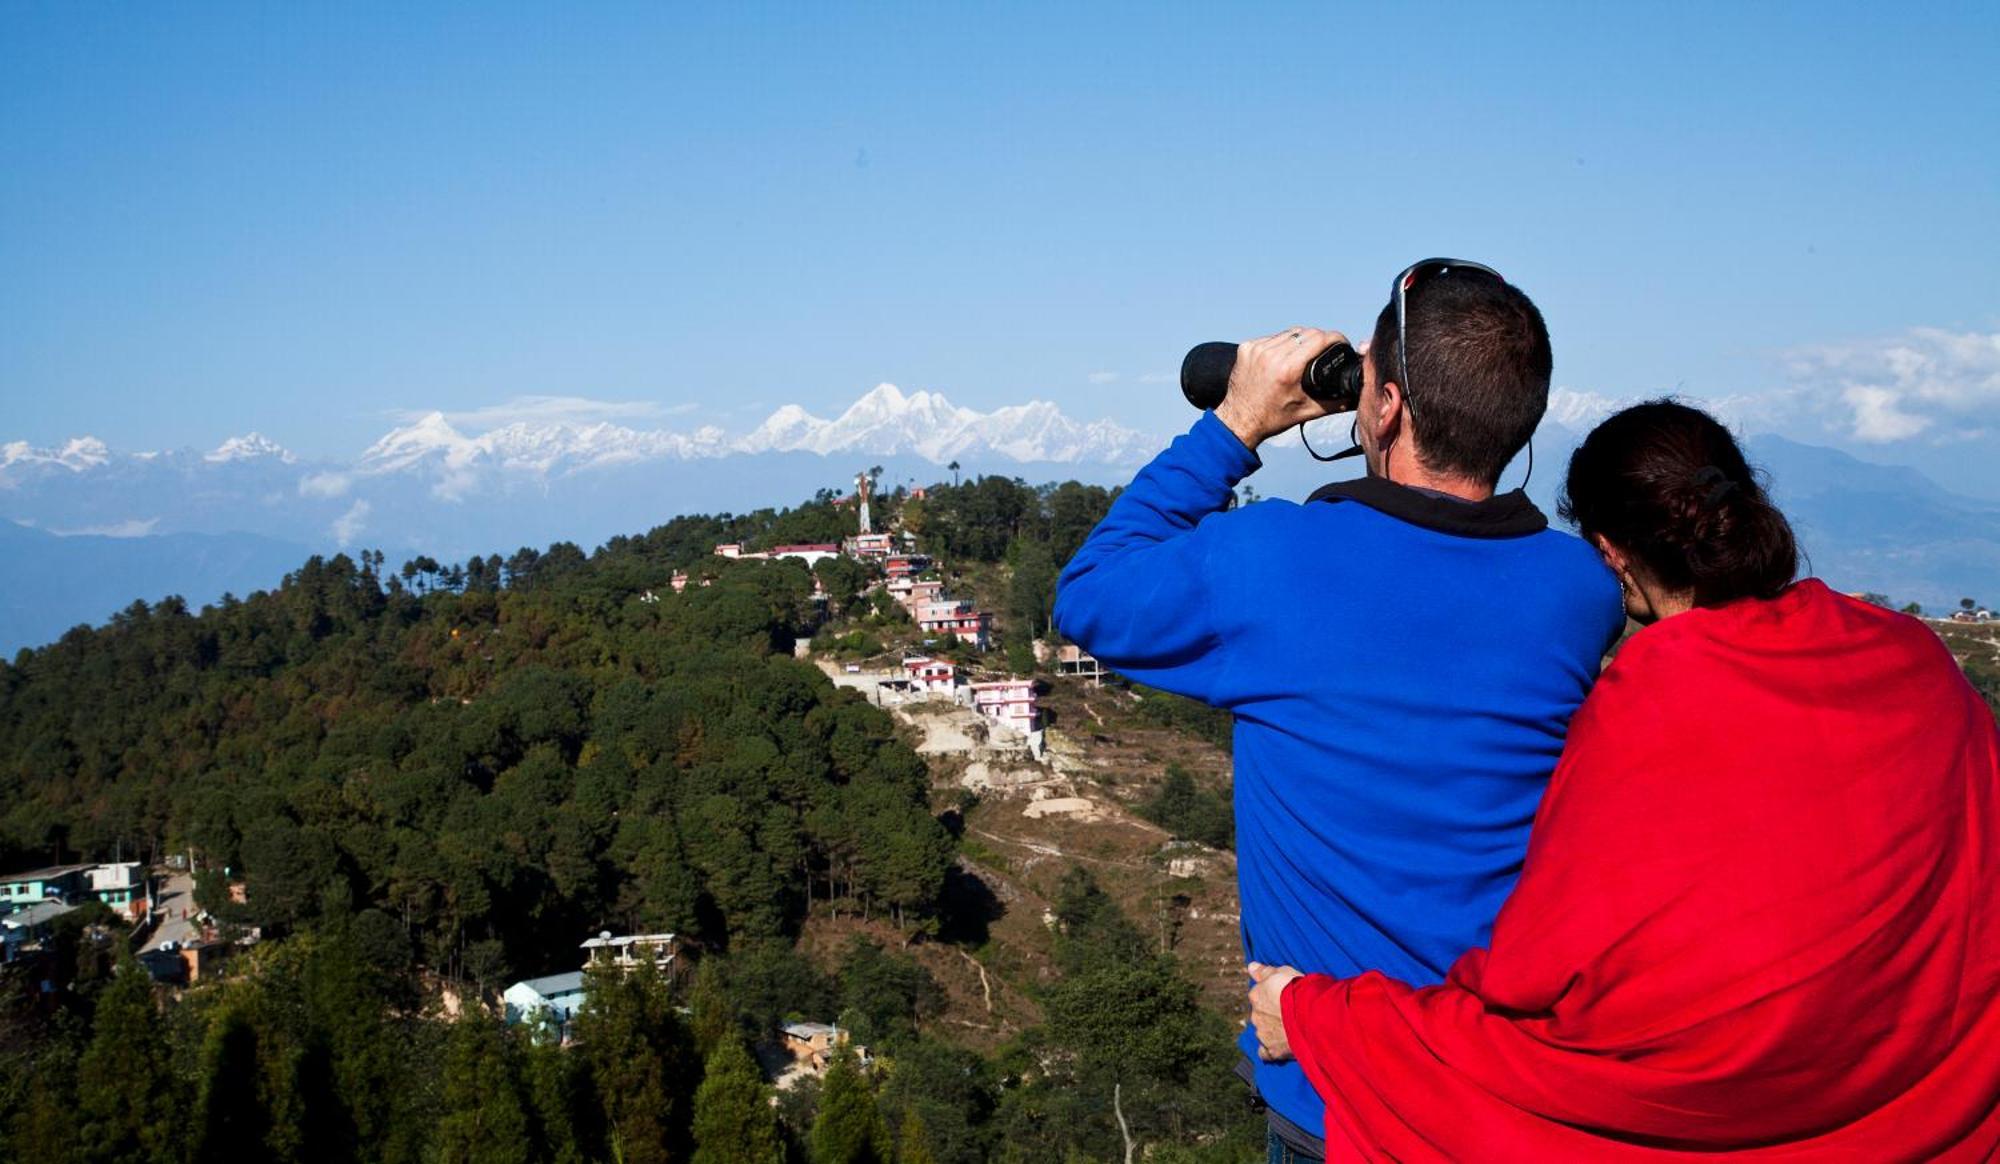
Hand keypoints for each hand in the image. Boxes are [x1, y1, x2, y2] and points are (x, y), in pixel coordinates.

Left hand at [1214, 328, 1345, 450]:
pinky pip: (1272, 338)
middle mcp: (1270, 355)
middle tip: (1325, 350)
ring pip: (1289, 333)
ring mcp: (1256, 349)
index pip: (1319, 338)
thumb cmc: (1272, 418)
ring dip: (1300, 340)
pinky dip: (1281, 344)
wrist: (1239, 421)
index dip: (1335, 338)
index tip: (1341, 343)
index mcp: (1287, 369)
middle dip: (1320, 339)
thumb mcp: (1307, 412)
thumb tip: (1357, 397)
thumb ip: (1335, 403)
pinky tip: (1284, 355)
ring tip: (1305, 353)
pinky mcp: (1246, 348)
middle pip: (1306, 332)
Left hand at [1247, 961, 1303, 1061]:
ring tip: (1288, 1030)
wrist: (1310, 1015)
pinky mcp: (1272, 1050)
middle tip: (1288, 1014)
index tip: (1283, 997)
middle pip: (1260, 1014)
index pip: (1258, 994)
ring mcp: (1263, 1034)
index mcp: (1256, 995)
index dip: (1271, 996)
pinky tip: (1278, 1048)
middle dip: (1271, 1014)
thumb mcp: (1282, 972)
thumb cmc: (1298, 990)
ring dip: (1272, 1031)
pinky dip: (1270, 1051)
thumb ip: (1265, 971)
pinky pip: (1266, 1053)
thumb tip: (1251, 967)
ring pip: (1263, 1032)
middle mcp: (1255, 1015)